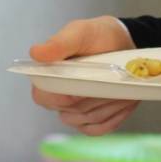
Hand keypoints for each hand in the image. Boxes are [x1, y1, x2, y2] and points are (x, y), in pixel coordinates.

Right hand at [28, 15, 138, 134]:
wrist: (122, 42)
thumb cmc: (97, 35)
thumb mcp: (79, 32)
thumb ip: (59, 43)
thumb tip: (36, 53)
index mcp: (46, 76)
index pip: (45, 97)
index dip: (64, 95)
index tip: (85, 83)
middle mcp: (56, 97)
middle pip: (71, 111)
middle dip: (95, 96)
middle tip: (113, 78)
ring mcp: (74, 112)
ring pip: (88, 119)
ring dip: (109, 105)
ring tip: (123, 86)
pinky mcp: (91, 121)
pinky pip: (99, 128)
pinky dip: (114, 116)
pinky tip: (124, 101)